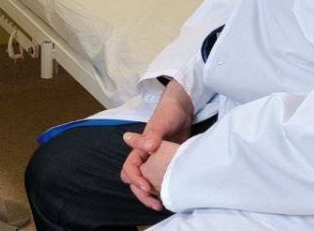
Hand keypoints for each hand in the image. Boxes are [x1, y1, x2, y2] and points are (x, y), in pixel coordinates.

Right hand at [119, 81, 192, 210]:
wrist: (184, 108)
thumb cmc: (168, 112)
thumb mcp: (161, 123)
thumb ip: (152, 135)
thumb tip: (147, 148)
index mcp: (138, 148)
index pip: (129, 169)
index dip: (135, 179)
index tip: (147, 187)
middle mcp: (144, 157)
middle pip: (134, 180)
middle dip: (141, 193)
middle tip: (155, 204)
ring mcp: (156, 161)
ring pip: (146, 182)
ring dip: (151, 195)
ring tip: (162, 205)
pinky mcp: (167, 163)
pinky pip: (160, 180)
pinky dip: (162, 189)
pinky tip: (171, 194)